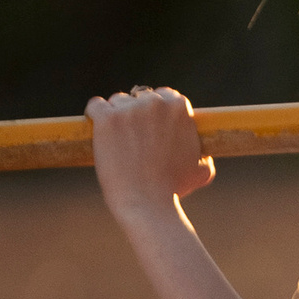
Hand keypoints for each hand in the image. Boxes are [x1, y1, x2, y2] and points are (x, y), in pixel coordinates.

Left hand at [87, 86, 214, 220]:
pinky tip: (97, 129)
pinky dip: (95, 115)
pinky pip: (95, 106)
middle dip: (136, 113)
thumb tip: (203, 156)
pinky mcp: (107, 118)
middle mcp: (155, 102)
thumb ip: (203, 156)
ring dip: (116, 116)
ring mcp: (129, 109)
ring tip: (117, 141)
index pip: (164, 96)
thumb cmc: (173, 189)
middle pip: (140, 97)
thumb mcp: (201, 171)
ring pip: (117, 102)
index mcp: (179, 107)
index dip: (156, 112)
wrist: (147, 202)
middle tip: (132, 137)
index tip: (150, 127)